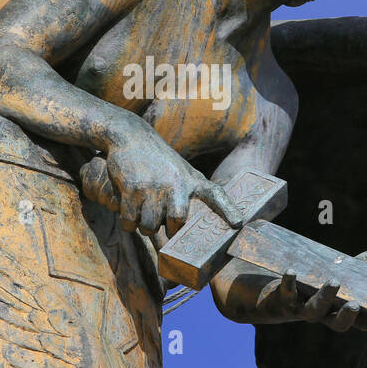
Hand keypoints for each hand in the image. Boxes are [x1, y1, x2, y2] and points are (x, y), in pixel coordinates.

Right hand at [79, 137, 241, 236]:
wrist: (130, 136)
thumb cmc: (158, 159)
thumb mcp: (181, 169)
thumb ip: (191, 191)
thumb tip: (191, 221)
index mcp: (191, 179)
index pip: (215, 195)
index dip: (227, 209)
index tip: (238, 223)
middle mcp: (176, 183)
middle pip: (177, 221)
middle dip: (169, 231)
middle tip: (163, 228)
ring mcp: (154, 186)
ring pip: (149, 226)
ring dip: (144, 227)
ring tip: (143, 216)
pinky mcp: (132, 189)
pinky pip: (129, 221)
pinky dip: (128, 222)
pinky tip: (129, 211)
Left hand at [253, 247, 366, 331]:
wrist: (269, 294)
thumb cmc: (310, 284)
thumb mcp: (339, 272)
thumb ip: (365, 266)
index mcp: (337, 310)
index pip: (359, 322)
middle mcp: (321, 314)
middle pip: (336, 323)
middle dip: (347, 316)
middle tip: (356, 304)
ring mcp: (301, 308)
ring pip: (314, 310)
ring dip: (325, 296)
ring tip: (334, 281)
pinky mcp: (282, 299)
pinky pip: (286, 293)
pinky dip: (288, 282)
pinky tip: (291, 271)